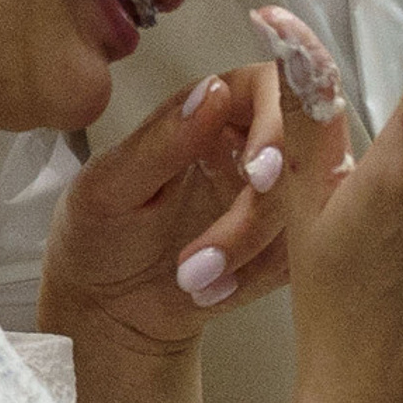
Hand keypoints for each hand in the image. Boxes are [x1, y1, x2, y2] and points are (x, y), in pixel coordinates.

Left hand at [38, 64, 291, 355]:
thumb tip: (213, 91)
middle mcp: (252, 149)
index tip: (259, 174)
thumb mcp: (110, 187)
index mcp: (210, 115)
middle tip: (225, 243)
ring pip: (305, 210)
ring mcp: (275, 199)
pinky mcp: (282, 247)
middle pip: (302, 153)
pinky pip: (298, 257)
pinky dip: (256, 279)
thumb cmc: (96, 239)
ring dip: (252, 250)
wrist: (105, 311)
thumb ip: (161, 140)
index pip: (270, 90)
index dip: (278, 124)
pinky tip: (211, 292)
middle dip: (265, 207)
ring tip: (192, 278)